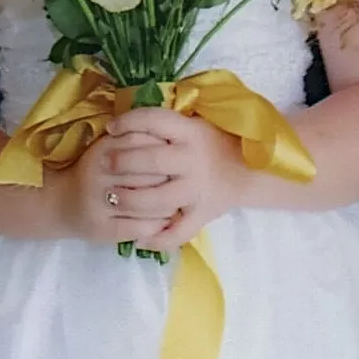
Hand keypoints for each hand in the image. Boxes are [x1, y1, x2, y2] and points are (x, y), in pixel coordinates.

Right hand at [67, 127, 178, 243]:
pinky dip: (156, 225)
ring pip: (145, 203)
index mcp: (103, 150)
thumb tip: (172, 141)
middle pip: (147, 173)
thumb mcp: (109, 148)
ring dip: (167, 204)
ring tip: (176, 202)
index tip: (175, 154)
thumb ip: (134, 140)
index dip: (163, 149)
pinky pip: (138, 227)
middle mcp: (99, 174)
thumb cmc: (94, 171)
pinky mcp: (102, 229)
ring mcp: (99, 204)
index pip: (140, 143)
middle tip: (181, 182)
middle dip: (169, 178)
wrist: (61, 202)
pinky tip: (163, 221)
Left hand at [101, 106, 246, 253]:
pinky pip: (179, 231)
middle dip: (122, 162)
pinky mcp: (203, 214)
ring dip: (131, 199)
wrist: (253, 170)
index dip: (128, 122)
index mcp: (191, 132)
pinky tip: (139, 238)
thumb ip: (166, 124)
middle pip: (151, 160)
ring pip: (159, 199)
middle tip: (104, 164)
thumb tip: (127, 120)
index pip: (154, 121)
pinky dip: (158, 238)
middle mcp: (193, 160)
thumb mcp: (195, 124)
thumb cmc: (216, 142)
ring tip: (111, 197)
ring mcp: (198, 189)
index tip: (110, 128)